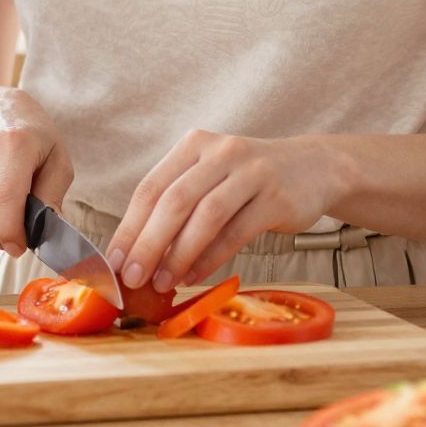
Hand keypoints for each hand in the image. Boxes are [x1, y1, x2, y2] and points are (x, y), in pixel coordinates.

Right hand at [0, 87, 72, 255]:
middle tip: (16, 230)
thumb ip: (53, 195)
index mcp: (12, 143)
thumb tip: (44, 233)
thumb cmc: (30, 135)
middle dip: (1, 238)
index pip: (5, 200)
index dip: (12, 234)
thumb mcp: (57, 157)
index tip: (20, 247)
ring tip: (2, 212)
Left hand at [107, 131, 344, 295]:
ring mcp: (251, 172)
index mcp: (195, 144)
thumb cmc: (249, 180)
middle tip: (131, 277)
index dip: (129, 226)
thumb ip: (177, 204)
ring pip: (205, 217)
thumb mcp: (211, 176)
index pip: (152, 187)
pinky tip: (194, 276)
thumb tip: (135, 252)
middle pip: (174, 201)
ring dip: (178, 254)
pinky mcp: (276, 197)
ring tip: (161, 282)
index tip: (112, 261)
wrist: (313, 167)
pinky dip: (211, 258)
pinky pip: (236, 232)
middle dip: (147, 243)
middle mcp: (221, 152)